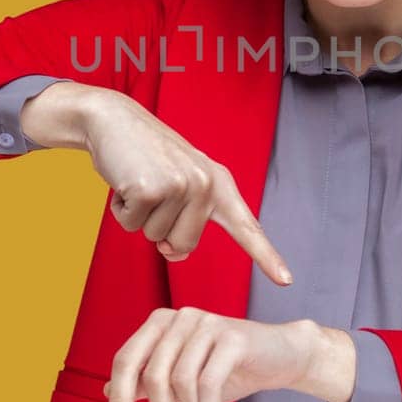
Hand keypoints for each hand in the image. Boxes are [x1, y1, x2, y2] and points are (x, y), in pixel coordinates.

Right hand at [77, 89, 292, 286]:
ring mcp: (181, 186)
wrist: (114, 121)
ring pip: (154, 237)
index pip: (247, 227)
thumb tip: (175, 253)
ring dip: (139, 215)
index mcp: (219, 184)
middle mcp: (206, 185)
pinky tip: (125, 181)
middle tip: (153, 193)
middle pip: (183, 246)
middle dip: (160, 230)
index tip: (286, 280)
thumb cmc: (147, 155)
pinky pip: (130, 225)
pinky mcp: (152, 190)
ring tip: (139, 181)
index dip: (267, 256)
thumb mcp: (180, 181)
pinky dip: (121, 209)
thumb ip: (188, 220)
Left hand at [102, 308, 348, 401]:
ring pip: (180, 382)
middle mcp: (180, 317)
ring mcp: (206, 323)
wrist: (281, 357)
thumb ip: (147, 380)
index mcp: (160, 322)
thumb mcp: (182, 378)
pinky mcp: (232, 336)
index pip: (125, 361)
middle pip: (152, 375)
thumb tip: (106, 389)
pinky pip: (208, 384)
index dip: (118, 400)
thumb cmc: (228, 368)